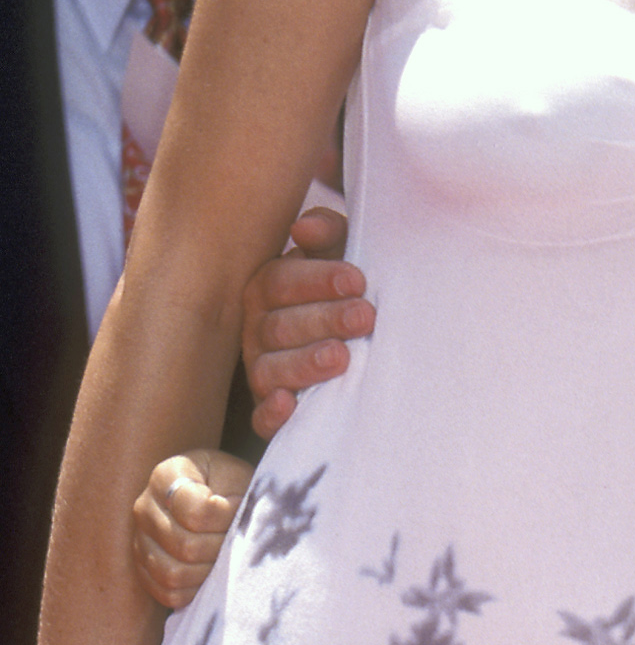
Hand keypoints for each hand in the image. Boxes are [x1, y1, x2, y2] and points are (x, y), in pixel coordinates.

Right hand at [132, 448, 252, 610]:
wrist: (216, 494)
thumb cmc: (232, 485)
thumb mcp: (239, 478)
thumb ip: (239, 499)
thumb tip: (237, 533)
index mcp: (167, 476)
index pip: (196, 512)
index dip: (227, 517)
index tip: (240, 507)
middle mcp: (145, 507)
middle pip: (185, 546)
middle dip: (221, 548)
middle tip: (237, 538)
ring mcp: (140, 539)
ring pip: (173, 573)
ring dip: (209, 572)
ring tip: (225, 556)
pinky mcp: (143, 568)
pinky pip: (167, 593)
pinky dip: (195, 591)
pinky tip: (211, 574)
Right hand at [243, 206, 371, 437]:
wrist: (355, 343)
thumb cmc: (345, 292)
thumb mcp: (340, 256)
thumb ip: (327, 234)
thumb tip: (304, 228)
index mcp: (269, 289)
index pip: (281, 281)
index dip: (317, 280)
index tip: (357, 280)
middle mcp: (259, 330)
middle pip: (280, 325)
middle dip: (323, 320)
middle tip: (364, 317)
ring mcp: (262, 371)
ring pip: (270, 369)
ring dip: (304, 364)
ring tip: (341, 358)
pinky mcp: (270, 411)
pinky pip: (261, 417)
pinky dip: (272, 414)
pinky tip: (290, 404)